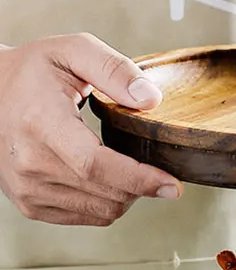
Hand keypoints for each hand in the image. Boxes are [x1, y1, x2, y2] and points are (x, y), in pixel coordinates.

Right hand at [0, 33, 182, 225]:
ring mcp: (27, 189)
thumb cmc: (34, 71)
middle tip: (154, 164)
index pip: (96, 165)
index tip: (173, 186)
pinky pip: (89, 217)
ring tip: (127, 166)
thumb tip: (150, 99)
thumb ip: (115, 70)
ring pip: (103, 212)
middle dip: (142, 185)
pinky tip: (108, 178)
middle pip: (107, 194)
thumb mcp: (73, 51)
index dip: (140, 179)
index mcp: (40, 124)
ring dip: (128, 195)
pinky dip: (108, 202)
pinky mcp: (31, 205)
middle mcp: (29, 163)